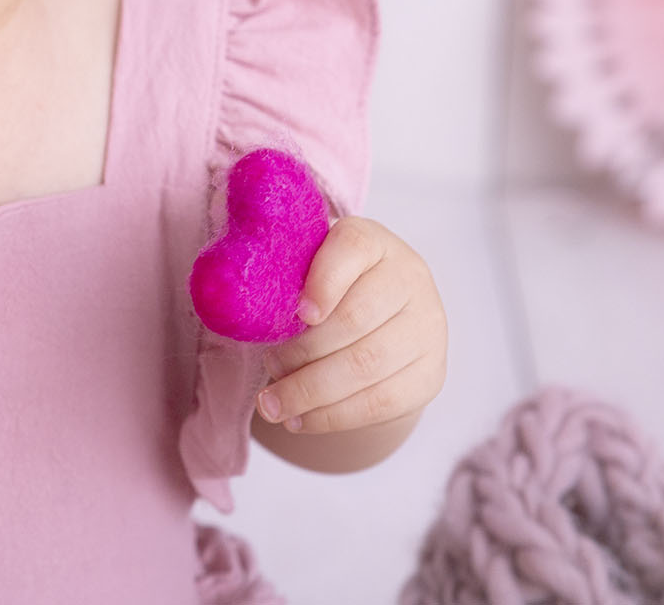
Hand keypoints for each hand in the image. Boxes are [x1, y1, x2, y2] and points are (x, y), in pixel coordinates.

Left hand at [252, 216, 445, 435]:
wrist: (381, 321)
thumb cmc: (326, 289)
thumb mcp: (307, 266)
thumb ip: (282, 272)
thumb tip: (234, 301)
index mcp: (373, 242)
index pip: (353, 249)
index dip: (323, 281)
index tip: (297, 313)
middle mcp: (409, 278)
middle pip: (354, 320)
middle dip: (302, 351)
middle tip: (268, 366)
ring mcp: (427, 328)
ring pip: (365, 367)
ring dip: (309, 391)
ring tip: (271, 404)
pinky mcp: (429, 374)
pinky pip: (379, 403)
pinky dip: (332, 416)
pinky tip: (299, 420)